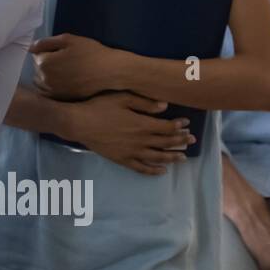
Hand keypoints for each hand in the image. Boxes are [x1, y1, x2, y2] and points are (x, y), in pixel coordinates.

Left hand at [31, 33, 123, 99]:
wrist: (110, 71)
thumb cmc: (90, 52)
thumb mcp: (68, 39)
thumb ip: (46, 42)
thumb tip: (30, 48)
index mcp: (44, 63)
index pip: (36, 56)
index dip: (48, 52)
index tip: (62, 52)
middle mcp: (44, 80)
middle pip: (38, 69)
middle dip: (47, 64)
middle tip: (66, 61)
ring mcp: (53, 92)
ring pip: (42, 82)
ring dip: (48, 76)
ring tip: (66, 71)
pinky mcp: (61, 99)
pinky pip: (50, 92)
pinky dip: (53, 87)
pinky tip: (67, 82)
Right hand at [60, 92, 194, 175]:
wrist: (78, 123)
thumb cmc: (99, 107)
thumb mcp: (121, 98)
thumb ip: (144, 102)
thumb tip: (165, 106)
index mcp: (142, 124)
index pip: (167, 127)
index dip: (179, 126)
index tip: (186, 123)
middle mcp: (140, 141)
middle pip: (166, 143)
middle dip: (181, 141)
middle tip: (192, 140)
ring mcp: (132, 152)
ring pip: (158, 157)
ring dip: (172, 157)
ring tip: (183, 157)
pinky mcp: (122, 160)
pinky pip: (142, 168)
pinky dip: (154, 171)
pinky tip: (162, 171)